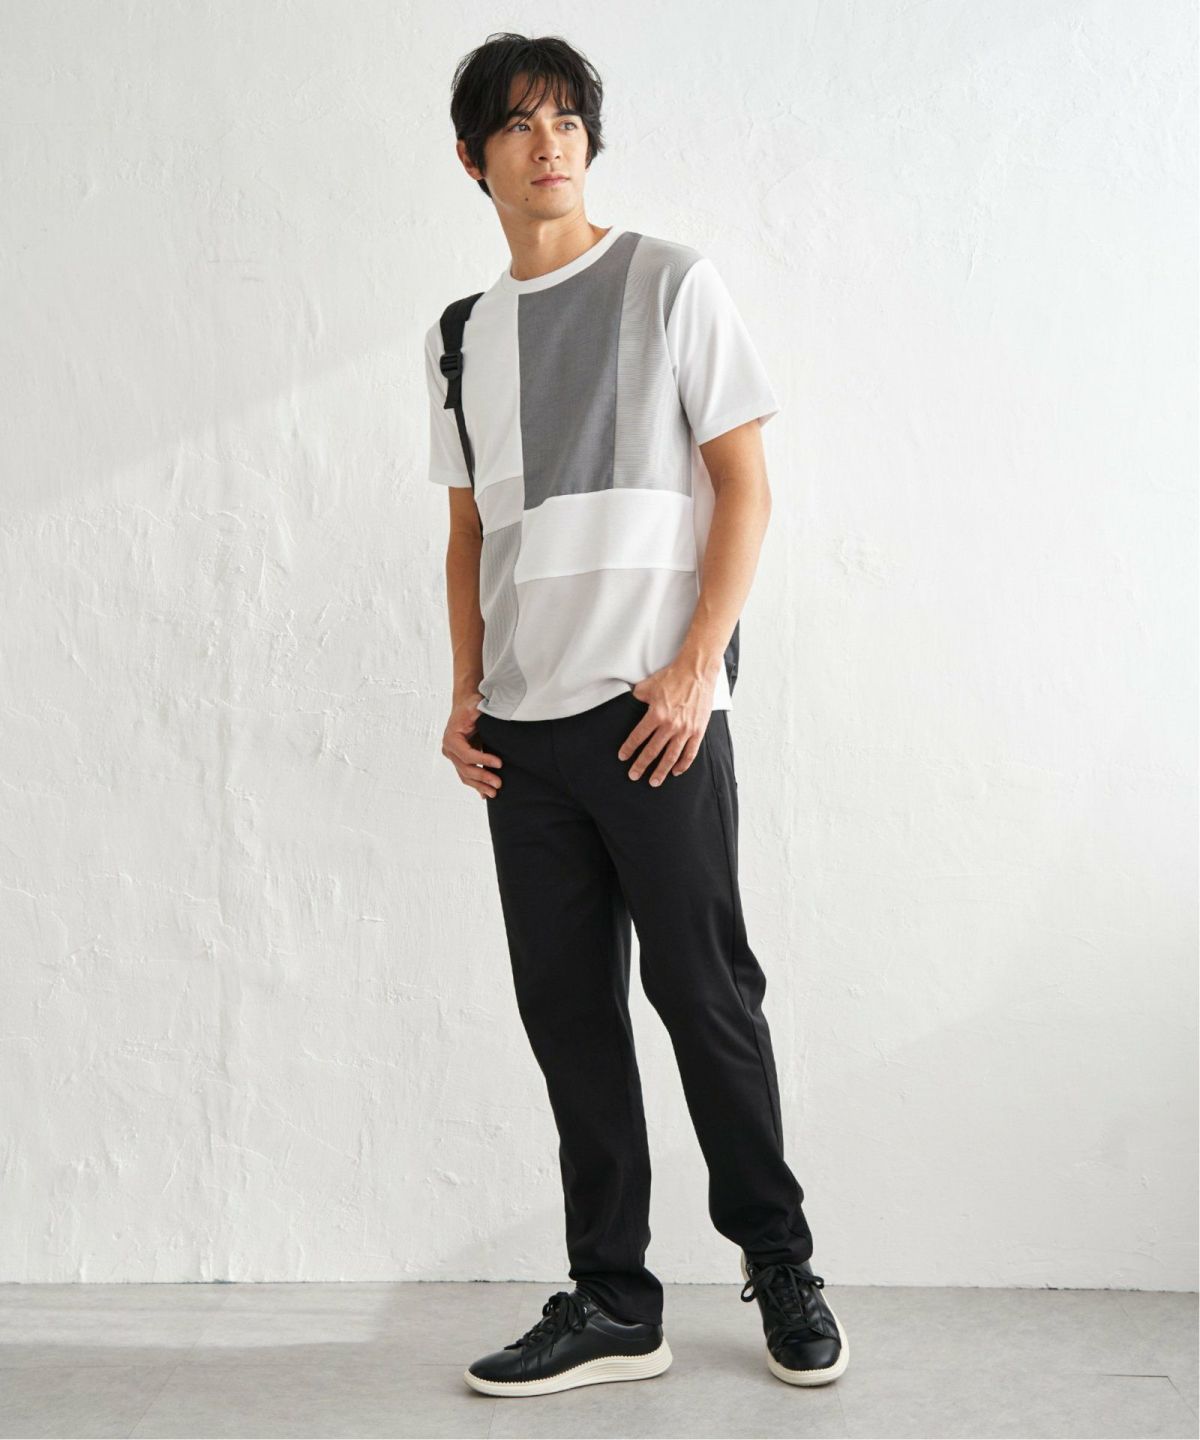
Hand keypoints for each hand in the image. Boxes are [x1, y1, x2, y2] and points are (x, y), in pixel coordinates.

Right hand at [442, 692, 502, 798]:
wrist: (465, 706)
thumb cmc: (470, 706)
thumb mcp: (474, 706)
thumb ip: (479, 711)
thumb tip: (488, 714)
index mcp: (451, 738)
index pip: (467, 754)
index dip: (483, 760)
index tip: (500, 763)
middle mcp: (449, 750)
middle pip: (465, 769)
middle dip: (483, 777)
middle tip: (499, 783)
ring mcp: (453, 757)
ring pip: (465, 776)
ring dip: (479, 786)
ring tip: (494, 793)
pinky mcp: (460, 760)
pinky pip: (467, 775)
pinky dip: (476, 785)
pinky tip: (485, 795)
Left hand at [617, 667, 715, 785]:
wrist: (697, 671)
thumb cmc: (673, 677)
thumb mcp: (648, 685)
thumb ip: (637, 697)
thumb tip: (629, 703)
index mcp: (656, 714)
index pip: (638, 737)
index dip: (629, 749)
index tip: (623, 757)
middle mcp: (670, 725)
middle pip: (652, 751)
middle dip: (641, 765)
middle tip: (633, 775)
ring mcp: (685, 730)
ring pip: (671, 757)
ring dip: (661, 771)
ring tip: (653, 781)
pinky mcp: (698, 731)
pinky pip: (690, 753)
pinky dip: (682, 764)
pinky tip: (675, 771)